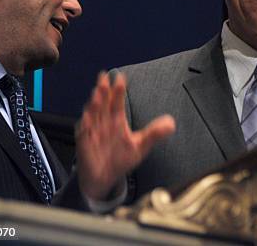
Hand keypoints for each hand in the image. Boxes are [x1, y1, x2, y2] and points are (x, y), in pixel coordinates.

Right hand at [75, 71, 174, 200]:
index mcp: (117, 120)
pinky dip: (86, 124)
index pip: (118, 102)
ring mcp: (93, 131)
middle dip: (104, 91)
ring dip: (94, 104)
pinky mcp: (85, 143)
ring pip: (93, 114)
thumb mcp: (141, 146)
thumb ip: (154, 134)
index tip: (120, 78)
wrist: (104, 179)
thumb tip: (172, 123)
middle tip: (104, 77)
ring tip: (97, 93)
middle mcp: (104, 122)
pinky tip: (87, 117)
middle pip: (104, 103)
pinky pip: (84, 132)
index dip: (119, 90)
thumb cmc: (121, 159)